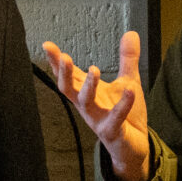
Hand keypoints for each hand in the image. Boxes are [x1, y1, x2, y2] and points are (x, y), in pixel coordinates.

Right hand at [43, 33, 151, 180]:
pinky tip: (130, 90)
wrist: (134, 147)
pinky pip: (115, 118)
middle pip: (69, 89)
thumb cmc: (126, 116)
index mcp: (88, 94)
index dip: (56, 62)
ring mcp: (98, 120)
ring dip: (88, 87)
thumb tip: (130, 33)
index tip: (47, 45)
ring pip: (86, 104)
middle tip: (64, 57)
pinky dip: (122, 104)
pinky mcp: (112, 132)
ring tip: (94, 69)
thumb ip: (127, 59)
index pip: (69, 75)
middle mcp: (88, 107)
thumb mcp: (127, 82)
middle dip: (64, 73)